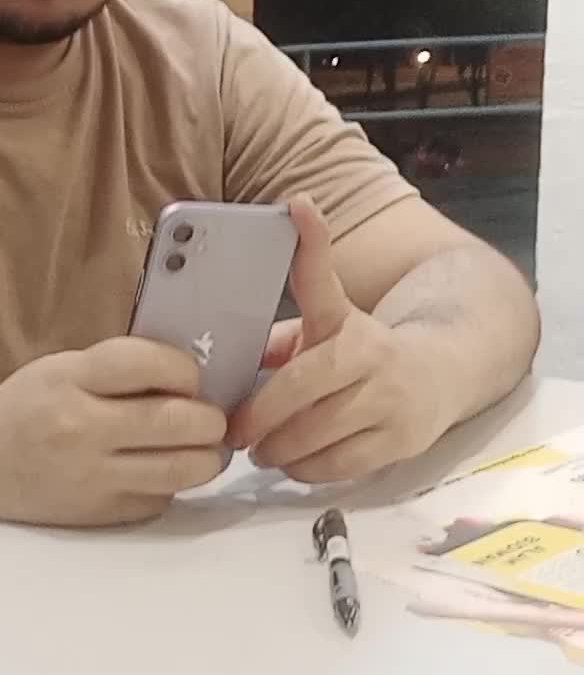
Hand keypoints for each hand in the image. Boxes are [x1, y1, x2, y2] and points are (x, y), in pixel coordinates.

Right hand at [0, 338, 229, 526]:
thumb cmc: (28, 409)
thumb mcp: (60, 369)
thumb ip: (118, 368)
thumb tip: (192, 375)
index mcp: (69, 380)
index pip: (146, 364)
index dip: (184, 369)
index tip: (190, 377)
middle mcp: (79, 428)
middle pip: (175, 421)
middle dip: (210, 418)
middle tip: (211, 418)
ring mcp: (90, 477)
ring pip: (180, 469)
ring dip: (208, 457)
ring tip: (206, 448)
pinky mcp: (99, 513)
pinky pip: (160, 498)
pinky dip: (174, 485)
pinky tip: (165, 470)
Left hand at [228, 196, 443, 482]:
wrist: (445, 371)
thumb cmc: (364, 354)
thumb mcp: (326, 332)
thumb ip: (278, 338)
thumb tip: (228, 354)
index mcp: (344, 319)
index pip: (322, 278)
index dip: (313, 239)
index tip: (298, 204)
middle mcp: (370, 352)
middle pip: (299, 387)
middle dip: (257, 417)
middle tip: (235, 432)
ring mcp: (390, 398)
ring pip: (314, 435)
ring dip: (278, 449)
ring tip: (265, 450)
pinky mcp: (401, 440)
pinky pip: (337, 465)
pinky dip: (307, 470)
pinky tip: (298, 462)